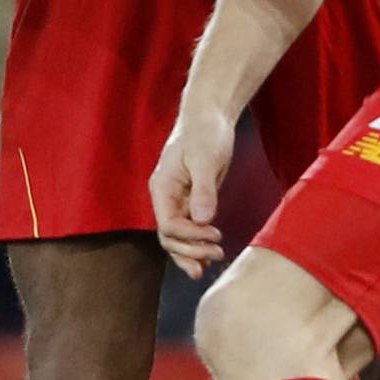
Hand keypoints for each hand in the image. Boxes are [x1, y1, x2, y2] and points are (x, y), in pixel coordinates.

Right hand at [151, 105, 236, 280]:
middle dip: (190, 250)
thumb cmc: (205, 132)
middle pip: (170, 236)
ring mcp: (178, 200)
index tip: (215, 234)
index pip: (168, 224)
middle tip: (217, 254)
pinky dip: (197, 244)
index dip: (190, 235)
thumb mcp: (206, 159)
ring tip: (213, 263)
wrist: (210, 116)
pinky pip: (190, 228)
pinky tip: (209, 257)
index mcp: (162, 188)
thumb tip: (201, 220)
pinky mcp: (192, 200)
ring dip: (192, 252)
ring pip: (178, 237)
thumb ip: (204, 190)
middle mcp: (166, 197)